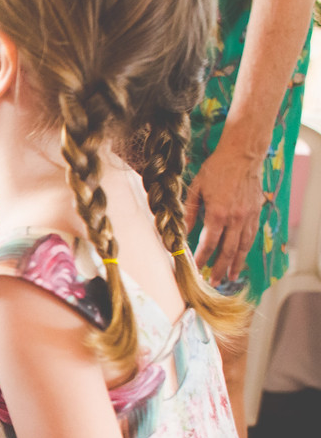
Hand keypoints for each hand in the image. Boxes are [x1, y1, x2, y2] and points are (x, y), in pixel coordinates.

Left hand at [184, 137, 264, 285]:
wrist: (243, 154)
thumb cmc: (216, 168)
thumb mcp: (196, 188)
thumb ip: (189, 211)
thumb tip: (181, 230)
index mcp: (218, 213)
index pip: (209, 243)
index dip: (201, 258)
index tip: (195, 269)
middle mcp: (235, 218)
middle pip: (227, 250)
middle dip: (220, 268)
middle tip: (215, 282)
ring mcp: (248, 216)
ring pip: (243, 246)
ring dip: (236, 263)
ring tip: (231, 277)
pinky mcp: (256, 212)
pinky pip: (251, 235)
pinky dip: (246, 249)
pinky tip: (241, 257)